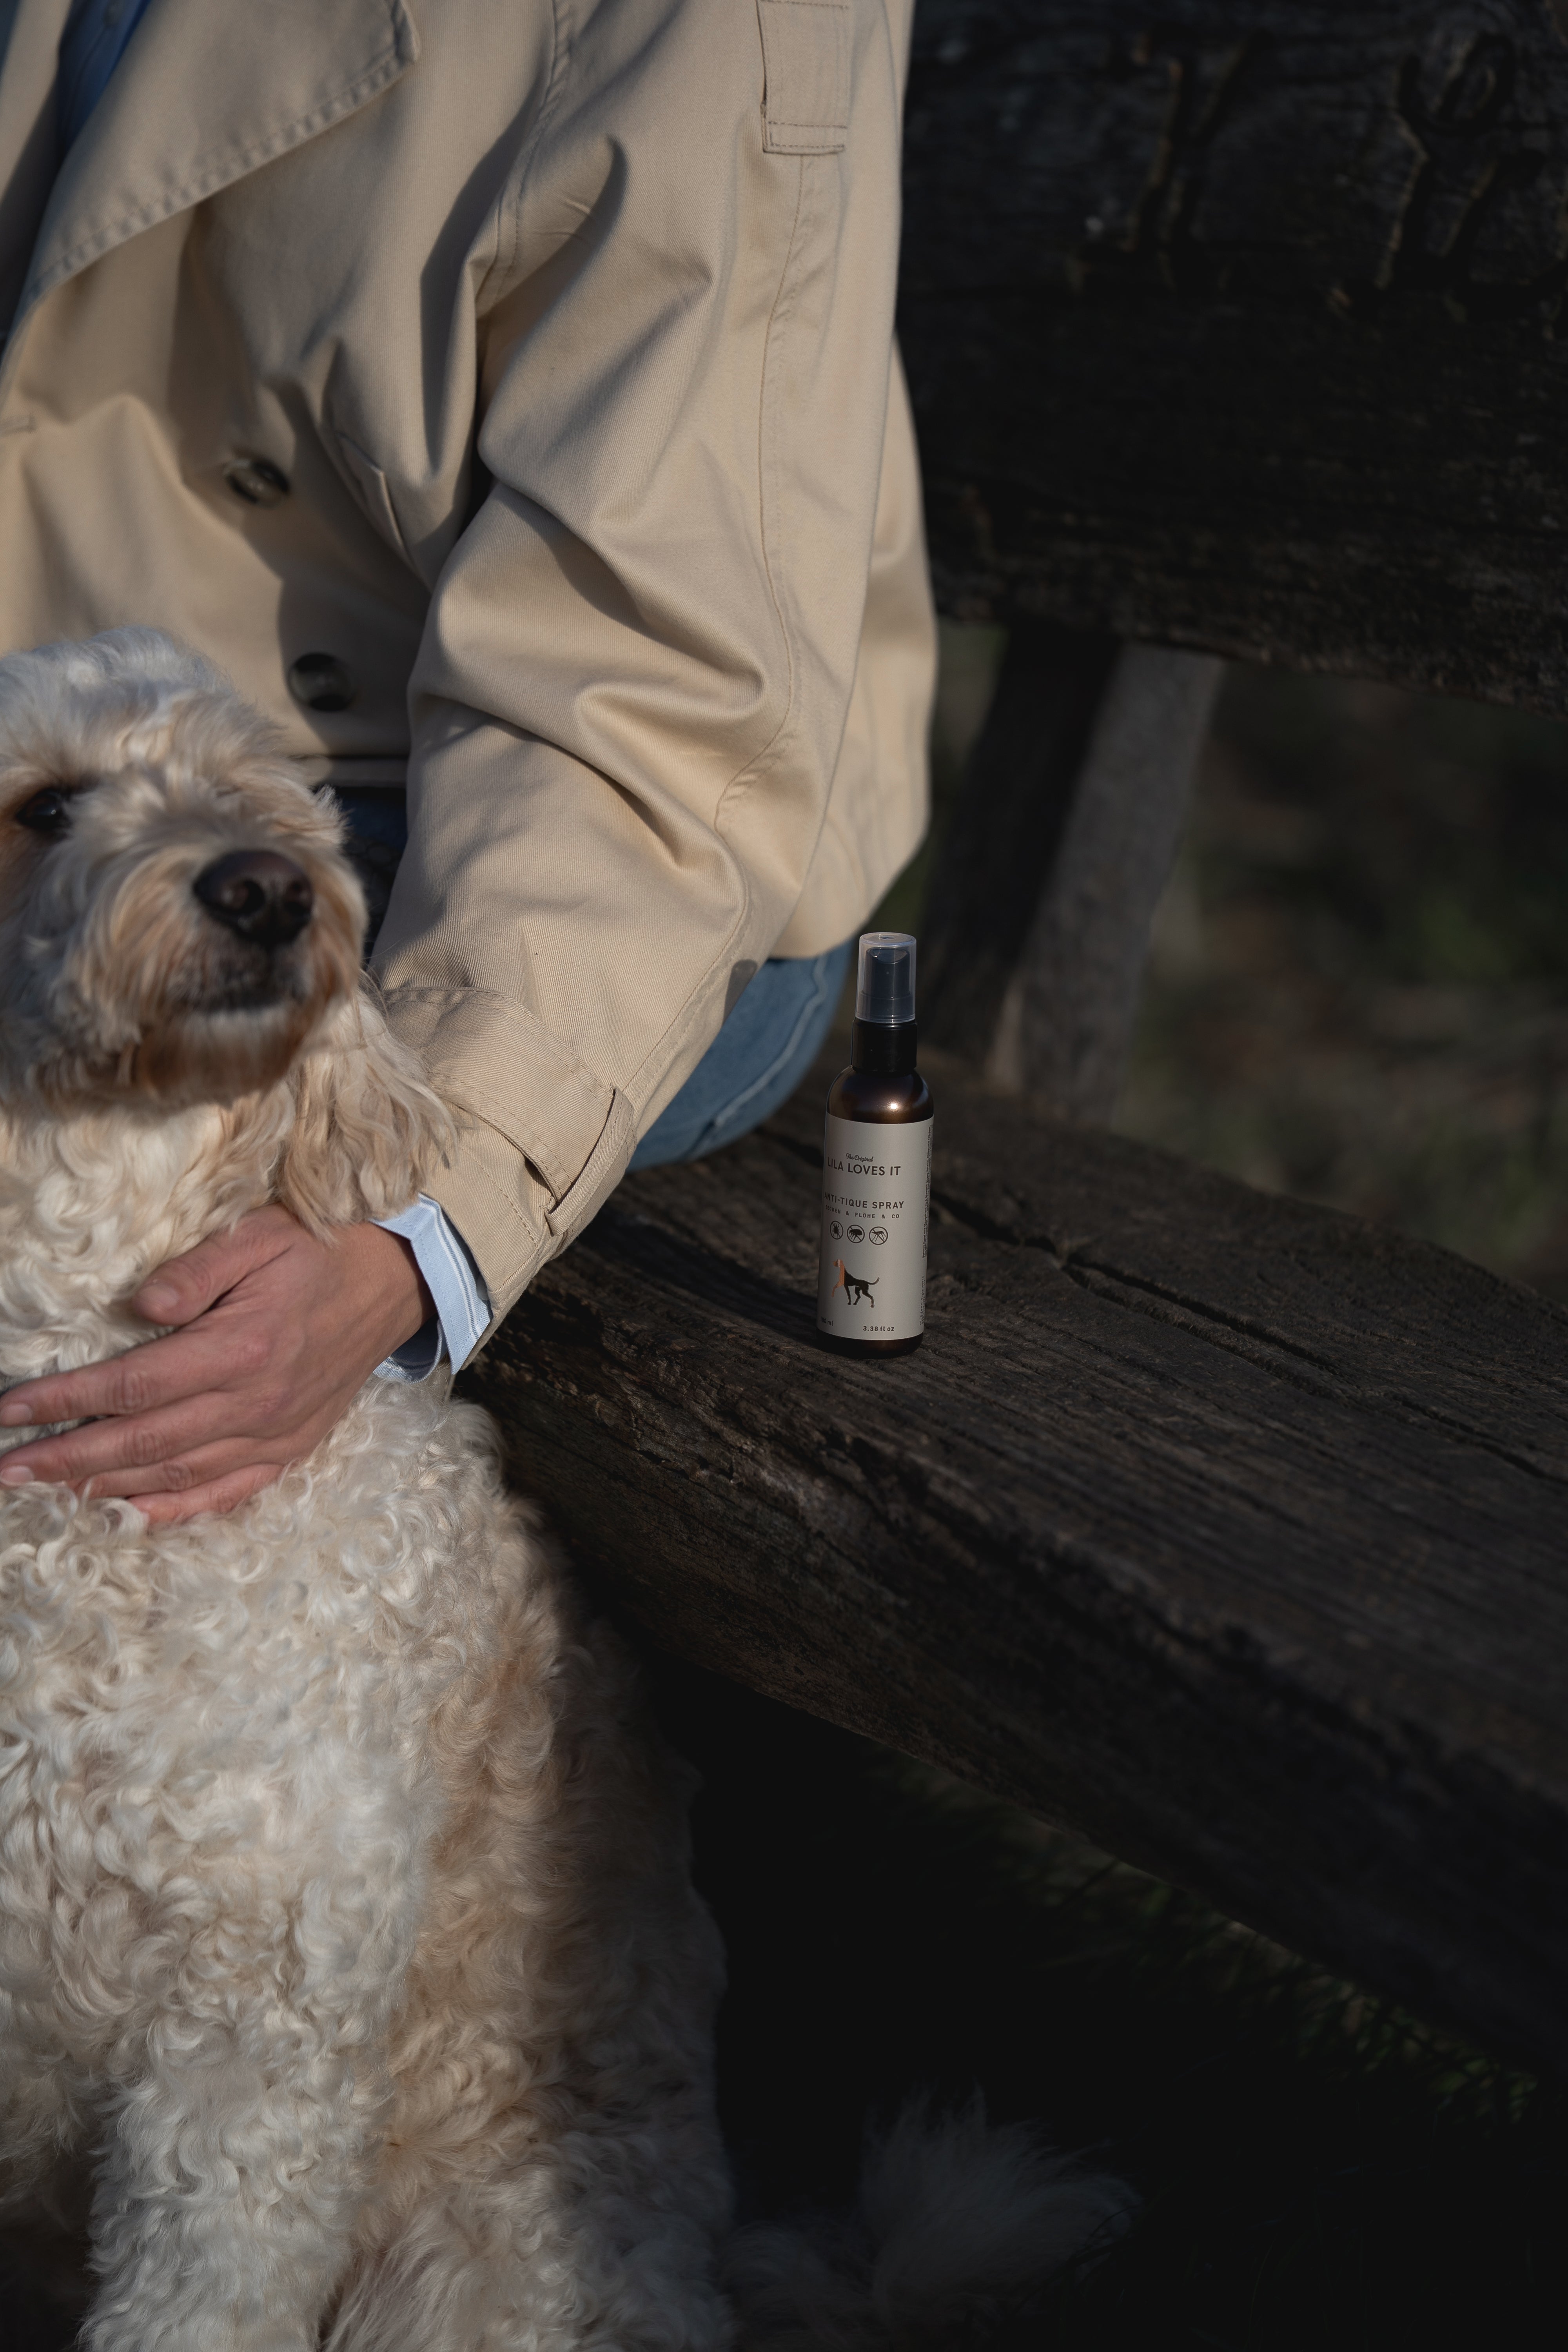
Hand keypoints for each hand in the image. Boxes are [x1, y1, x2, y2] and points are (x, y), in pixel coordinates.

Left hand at [0, 1208, 431, 1524]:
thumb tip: (140, 1304)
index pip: (134, 1384)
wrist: (393, 1284)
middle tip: (7, 1468)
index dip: (66, 1401)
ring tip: (49, 1488)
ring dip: (105, 1485)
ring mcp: (275, 1431)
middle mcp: (257, 1400)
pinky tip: (130, 1512)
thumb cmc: (319, 1251)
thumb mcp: (258, 1235)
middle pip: (144, 1441)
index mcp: (243, 1347)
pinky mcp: (290, 1447)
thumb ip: (197, 1270)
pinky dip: (175, 1509)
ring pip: (176, 1473)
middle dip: (67, 1457)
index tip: (12, 1411)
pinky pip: (226, 1491)